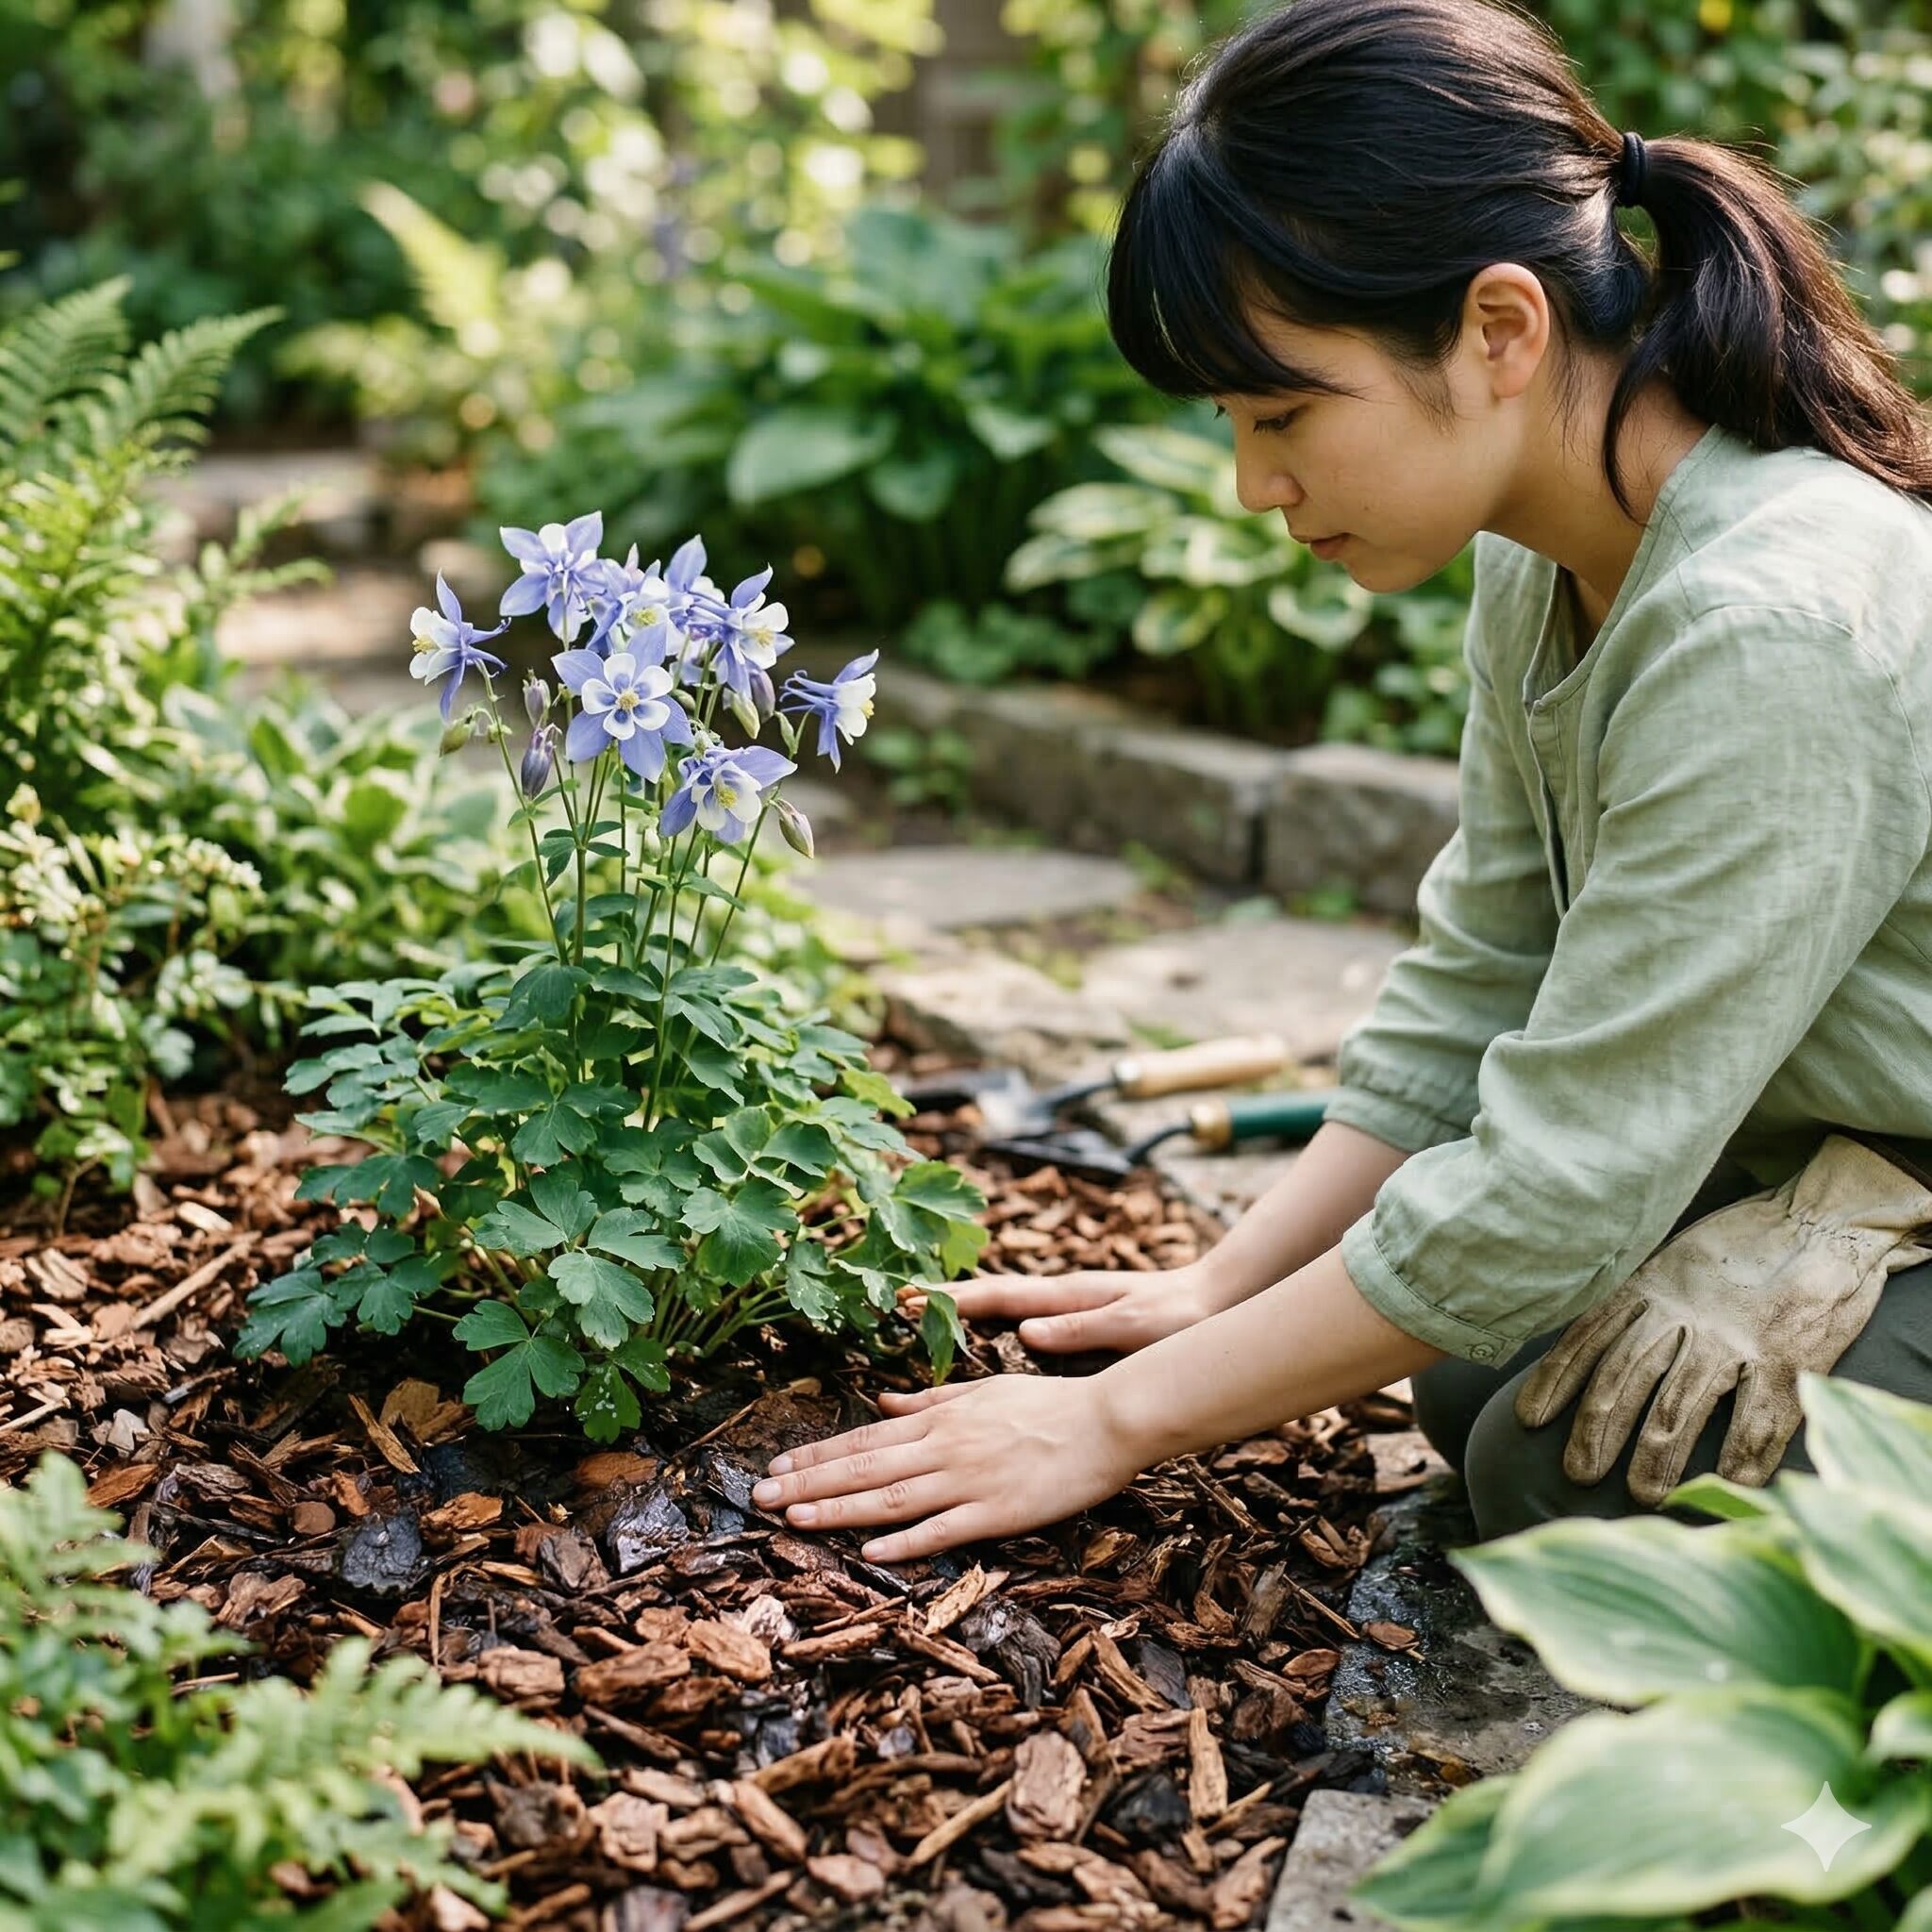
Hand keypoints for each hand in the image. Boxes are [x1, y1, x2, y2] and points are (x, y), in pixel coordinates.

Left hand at [749, 1370, 1146, 1564]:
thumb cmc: (1047, 1403)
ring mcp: (969, 1480)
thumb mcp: (982, 1390)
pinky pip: (943, 1530)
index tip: (777, 1464)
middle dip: (808, 1483)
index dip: (817, 1454)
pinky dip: (906, 1542)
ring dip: (838, 1510)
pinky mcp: (998, 1511)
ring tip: (793, 1520)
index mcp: (940, 1417)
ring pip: (891, 1498)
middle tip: (761, 1496)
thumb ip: (930, 1398)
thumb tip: (881, 1398)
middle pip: (864, 1468)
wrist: (1107, 1419)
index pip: (865, 1437)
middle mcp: (945, 1446)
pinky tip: (870, 1552)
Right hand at [896, 1260, 1223, 1357]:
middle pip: (988, 1295)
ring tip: (917, 1318)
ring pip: (1000, 1306)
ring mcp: (1064, 1306)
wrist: (1214, 1300)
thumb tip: (1028, 1330)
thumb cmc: (1179, 1316)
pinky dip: (989, 1323)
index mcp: (1065, 1295)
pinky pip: (1018, 1320)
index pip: (996, 1295)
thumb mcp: (1133, 1326)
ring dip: (961, 1310)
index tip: (910, 1298)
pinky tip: (983, 1337)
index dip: (952, 1299)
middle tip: (896, 1302)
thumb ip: (1082, 1329)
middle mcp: (1057, 1296)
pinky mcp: (1075, 1320)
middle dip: (943, 1299)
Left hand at [1514, 1134, 1931, 1503]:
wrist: (1823, 1222)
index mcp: (1652, 1287)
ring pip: (1681, 1406)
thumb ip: (1639, 1300)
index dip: (1557, 1378)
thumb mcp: (1673, 1260)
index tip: (1529, 1418)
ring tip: (1642, 1495)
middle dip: (1596, 1428)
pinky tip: (1726, 1486)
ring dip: (1657, 1455)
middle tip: (1578, 1473)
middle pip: (1626, 1377)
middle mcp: (1685, 1314)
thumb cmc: (1741, 1247)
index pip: (1589, 1335)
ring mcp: (1736, 1340)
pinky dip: (1740, 1459)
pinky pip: (1757, 1421)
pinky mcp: (1788, 1361)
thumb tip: (1589, 1344)